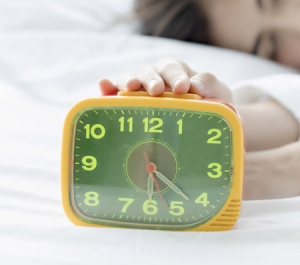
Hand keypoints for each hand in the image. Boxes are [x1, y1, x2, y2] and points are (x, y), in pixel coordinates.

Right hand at [99, 57, 231, 102]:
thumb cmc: (209, 104)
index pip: (172, 67)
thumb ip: (210, 84)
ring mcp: (140, 90)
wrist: (202, 121)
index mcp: (176, 72)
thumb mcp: (217, 94)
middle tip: (157, 90)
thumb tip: (195, 85)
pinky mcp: (129, 102)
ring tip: (130, 87)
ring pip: (130, 79)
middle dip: (151, 79)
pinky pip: (116, 94)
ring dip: (128, 81)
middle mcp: (155, 77)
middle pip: (148, 71)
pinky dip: (109, 89)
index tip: (183, 88)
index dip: (175, 75)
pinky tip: (104, 86)